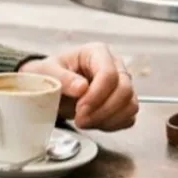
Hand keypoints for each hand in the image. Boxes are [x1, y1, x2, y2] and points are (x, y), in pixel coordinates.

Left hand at [19, 43, 137, 130]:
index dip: (97, 95)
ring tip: (84, 122)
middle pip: (125, 90)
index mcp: (96, 52)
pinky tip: (93, 123)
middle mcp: (114, 65)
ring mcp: (122, 84)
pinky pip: (129, 118)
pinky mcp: (123, 102)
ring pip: (130, 105)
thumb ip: (62, 78)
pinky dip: (112, 125)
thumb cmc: (48, 74)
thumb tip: (82, 87)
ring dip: (108, 119)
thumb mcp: (46, 72)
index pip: (109, 74)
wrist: (49, 87)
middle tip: (81, 120)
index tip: (79, 109)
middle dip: (103, 110)